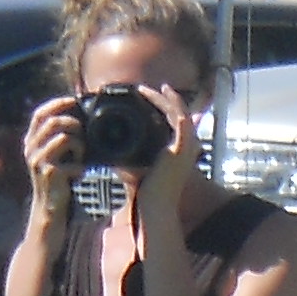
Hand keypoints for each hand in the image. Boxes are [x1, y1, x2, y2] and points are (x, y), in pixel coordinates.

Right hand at [21, 95, 82, 226]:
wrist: (51, 210)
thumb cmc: (59, 182)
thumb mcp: (56, 157)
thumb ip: (62, 139)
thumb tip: (81, 121)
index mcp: (32, 141)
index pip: (40, 114)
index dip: (56, 104)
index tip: (73, 100)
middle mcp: (31, 148)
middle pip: (52, 121)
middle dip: (72, 122)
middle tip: (83, 133)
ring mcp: (38, 161)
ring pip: (64, 137)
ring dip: (78, 145)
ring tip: (80, 157)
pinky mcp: (50, 174)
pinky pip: (72, 161)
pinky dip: (81, 166)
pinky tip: (79, 174)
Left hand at [129, 83, 197, 220]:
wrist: (154, 206)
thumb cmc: (146, 194)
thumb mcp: (137, 167)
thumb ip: (129, 154)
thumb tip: (110, 146)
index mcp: (176, 153)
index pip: (172, 126)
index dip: (160, 110)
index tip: (144, 100)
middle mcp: (185, 149)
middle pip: (177, 116)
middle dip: (162, 100)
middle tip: (145, 90)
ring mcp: (187, 147)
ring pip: (179, 113)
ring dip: (163, 99)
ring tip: (145, 90)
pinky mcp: (183, 147)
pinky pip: (181, 118)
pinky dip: (171, 104)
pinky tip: (157, 93)